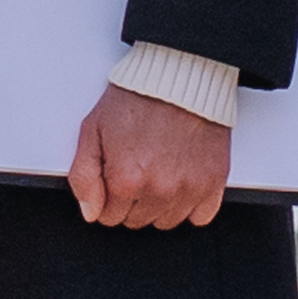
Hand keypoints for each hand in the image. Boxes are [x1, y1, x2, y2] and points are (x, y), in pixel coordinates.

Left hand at [66, 84, 231, 230]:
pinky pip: (200, 216)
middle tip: (135, 168)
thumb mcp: (93, 130)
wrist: (179, 77)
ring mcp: (189, 189)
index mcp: (126, 179)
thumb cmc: (137, 98)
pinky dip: (189, 205)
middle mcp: (159, 190)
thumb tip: (91, 211)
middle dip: (130, 200)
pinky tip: (180, 181)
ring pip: (166, 221)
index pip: (107, 216)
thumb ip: (84, 176)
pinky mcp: (213, 182)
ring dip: (158, 204)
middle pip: (136, 221)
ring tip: (157, 171)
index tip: (114, 176)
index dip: (106, 196)